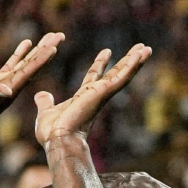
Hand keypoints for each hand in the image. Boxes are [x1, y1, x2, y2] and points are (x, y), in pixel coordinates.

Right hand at [0, 33, 64, 143]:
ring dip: (38, 50)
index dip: (42, 59)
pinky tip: (27, 43)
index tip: (55, 45)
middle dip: (46, 49)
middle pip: (33, 65)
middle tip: (61, 34)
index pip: (29, 72)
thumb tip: (7, 90)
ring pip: (25, 62)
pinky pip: (11, 64)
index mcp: (10, 92)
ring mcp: (4, 84)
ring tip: (50, 36)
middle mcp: (11, 87)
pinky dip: (20, 53)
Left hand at [33, 44, 152, 145]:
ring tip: (146, 48)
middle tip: (138, 48)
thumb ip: (45, 103)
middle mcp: (96, 95)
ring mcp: (101, 94)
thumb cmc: (52, 133)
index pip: (94, 77)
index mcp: (83, 98)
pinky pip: (121, 78)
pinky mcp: (104, 93)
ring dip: (135, 61)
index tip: (106, 52)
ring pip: (122, 74)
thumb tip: (41, 95)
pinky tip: (141, 55)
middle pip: (115, 74)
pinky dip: (132, 66)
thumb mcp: (46, 112)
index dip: (100, 64)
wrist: (58, 140)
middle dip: (126, 61)